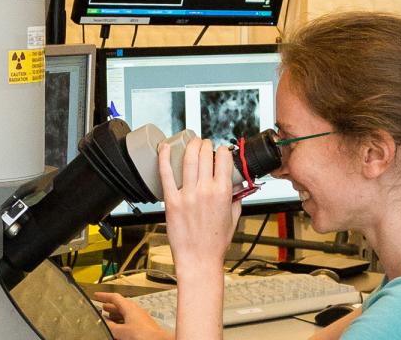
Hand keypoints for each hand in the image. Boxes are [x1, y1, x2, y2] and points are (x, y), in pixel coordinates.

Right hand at [93, 292, 172, 339]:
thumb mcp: (122, 331)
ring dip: (116, 315)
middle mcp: (135, 310)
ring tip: (108, 319)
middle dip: (110, 306)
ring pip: (125, 313)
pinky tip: (119, 329)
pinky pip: (130, 320)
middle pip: (120, 305)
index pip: (115, 297)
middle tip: (101, 308)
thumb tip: (104, 323)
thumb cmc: (142, 334)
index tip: (96, 296)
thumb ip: (111, 327)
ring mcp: (141, 318)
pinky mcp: (144, 326)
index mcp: (129, 307)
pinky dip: (122, 322)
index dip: (104, 296)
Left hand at [157, 136, 241, 278]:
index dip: (222, 150)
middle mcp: (205, 191)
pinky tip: (165, 147)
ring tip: (191, 141)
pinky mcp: (172, 200)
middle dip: (206, 144)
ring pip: (188, 159)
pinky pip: (166, 173)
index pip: (223, 159)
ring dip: (190, 145)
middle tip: (204, 144)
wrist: (199, 260)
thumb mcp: (233, 218)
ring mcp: (187, 195)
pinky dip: (164, 157)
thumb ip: (235, 197)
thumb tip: (236, 183)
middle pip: (205, 154)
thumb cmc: (215, 242)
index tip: (220, 151)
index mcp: (222, 193)